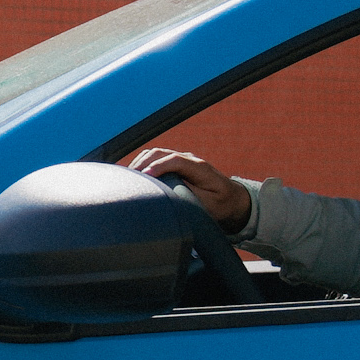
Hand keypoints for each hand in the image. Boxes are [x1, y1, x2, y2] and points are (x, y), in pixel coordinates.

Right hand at [128, 147, 250, 234]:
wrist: (231, 199)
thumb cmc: (221, 204)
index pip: (175, 160)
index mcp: (200, 168)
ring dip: (140, 163)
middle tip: (129, 179)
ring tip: (127, 178)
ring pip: (155, 154)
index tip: (145, 176)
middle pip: (161, 153)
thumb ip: (192, 197)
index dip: (158, 167)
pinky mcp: (175, 165)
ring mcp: (181, 160)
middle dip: (143, 163)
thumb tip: (171, 193)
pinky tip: (133, 177)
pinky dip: (142, 165)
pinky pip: (155, 160)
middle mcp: (189, 160)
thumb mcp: (211, 206)